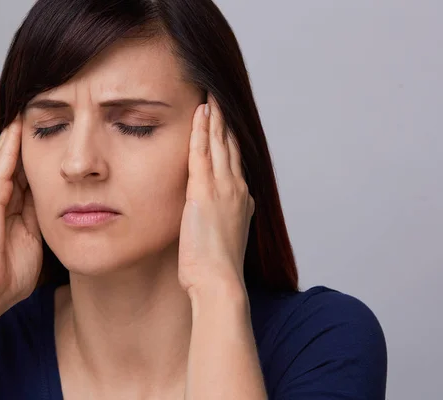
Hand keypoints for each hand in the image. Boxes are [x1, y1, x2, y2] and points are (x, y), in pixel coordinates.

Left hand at [178, 94, 254, 295]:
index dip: (230, 139)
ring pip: (218, 144)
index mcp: (242, 199)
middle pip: (230, 146)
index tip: (225, 123)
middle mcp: (237, 189)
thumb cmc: (218, 268)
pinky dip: (202, 131)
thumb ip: (228, 218)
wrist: (220, 282)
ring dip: (214, 118)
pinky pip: (202, 153)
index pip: (235, 161)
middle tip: (218, 98)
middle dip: (224, 121)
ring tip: (210, 97)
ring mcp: (223, 188)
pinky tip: (200, 112)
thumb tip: (226, 212)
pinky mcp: (204, 191)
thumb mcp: (227, 238)